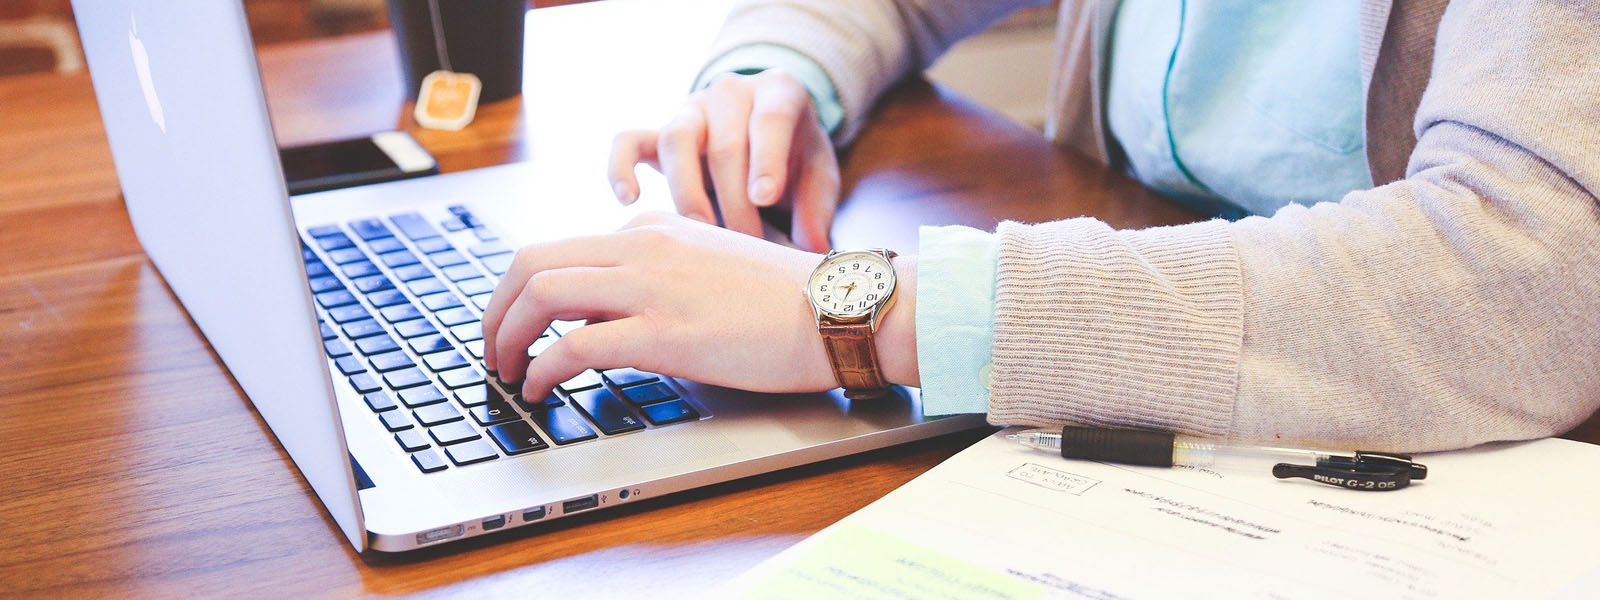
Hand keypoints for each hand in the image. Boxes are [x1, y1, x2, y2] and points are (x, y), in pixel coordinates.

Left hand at [480, 212, 918, 399]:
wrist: (838, 309)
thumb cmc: (786, 301)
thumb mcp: (709, 268)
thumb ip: (656, 279)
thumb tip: (603, 318)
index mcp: (653, 230)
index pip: (561, 249)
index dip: (522, 292)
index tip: (515, 324)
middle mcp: (642, 246)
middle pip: (531, 262)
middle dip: (496, 309)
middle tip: (492, 348)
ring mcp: (651, 286)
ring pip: (541, 294)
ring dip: (506, 336)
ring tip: (506, 371)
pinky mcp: (663, 332)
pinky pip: (574, 345)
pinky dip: (541, 369)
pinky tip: (540, 390)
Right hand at [608, 69, 840, 251]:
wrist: (766, 130)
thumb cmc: (796, 156)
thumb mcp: (819, 174)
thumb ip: (817, 209)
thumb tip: (812, 250)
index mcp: (779, 92)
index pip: (770, 119)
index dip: (766, 159)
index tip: (764, 198)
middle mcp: (731, 92)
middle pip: (724, 143)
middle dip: (734, 201)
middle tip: (747, 245)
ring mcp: (691, 110)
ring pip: (676, 140)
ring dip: (688, 193)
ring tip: (701, 234)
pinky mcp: (658, 132)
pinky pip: (628, 141)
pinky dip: (621, 167)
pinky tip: (629, 200)